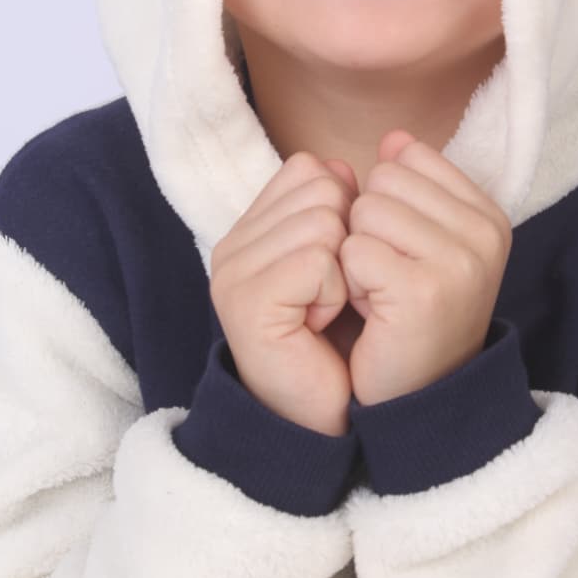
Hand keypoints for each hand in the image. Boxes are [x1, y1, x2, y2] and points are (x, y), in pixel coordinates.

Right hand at [209, 151, 360, 436]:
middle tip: (329, 294)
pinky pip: (317, 261)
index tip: (332, 266)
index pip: (308, 168)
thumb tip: (344, 166)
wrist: (324, 411)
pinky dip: (335, 293)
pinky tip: (319, 324)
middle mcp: (231, 245)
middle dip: (347, 240)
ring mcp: (232, 273)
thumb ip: (333, 207)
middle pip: (321, 187)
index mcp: (249, 228)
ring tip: (324, 311)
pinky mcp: (246, 302)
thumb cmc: (339, 338)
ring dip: (344, 270)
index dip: (342, 210)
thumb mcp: (338, 259)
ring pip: (323, 221)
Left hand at [340, 130, 511, 406]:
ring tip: (381, 294)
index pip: (408, 158)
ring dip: (356, 255)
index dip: (389, 204)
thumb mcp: (424, 240)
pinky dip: (348, 282)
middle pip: (383, 180)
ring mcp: (460, 262)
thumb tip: (394, 138)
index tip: (406, 252)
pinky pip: (353, 250)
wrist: (418, 397)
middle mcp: (485, 234)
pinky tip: (373, 313)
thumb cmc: (411, 313)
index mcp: (489, 214)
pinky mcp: (424, 292)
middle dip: (368, 227)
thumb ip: (412, 185)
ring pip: (364, 211)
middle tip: (388, 277)